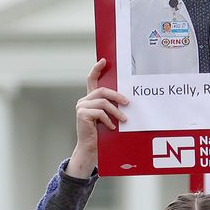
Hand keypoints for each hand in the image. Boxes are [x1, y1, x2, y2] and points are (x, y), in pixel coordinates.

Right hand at [70, 59, 128, 175]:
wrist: (91, 148)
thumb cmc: (101, 133)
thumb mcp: (107, 117)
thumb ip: (111, 106)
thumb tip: (126, 100)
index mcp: (90, 99)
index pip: (91, 79)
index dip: (97, 69)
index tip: (104, 61)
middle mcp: (84, 100)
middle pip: (102, 90)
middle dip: (117, 95)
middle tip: (128, 103)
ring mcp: (81, 107)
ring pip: (102, 102)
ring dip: (116, 111)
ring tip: (124, 120)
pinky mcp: (82, 114)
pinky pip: (99, 112)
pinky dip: (108, 120)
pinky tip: (112, 127)